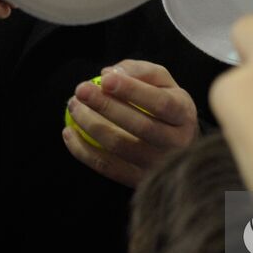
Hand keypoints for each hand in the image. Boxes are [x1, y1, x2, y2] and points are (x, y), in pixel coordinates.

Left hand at [62, 60, 198, 186]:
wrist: (180, 145)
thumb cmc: (166, 106)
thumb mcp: (164, 82)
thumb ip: (141, 71)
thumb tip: (110, 73)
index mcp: (184, 115)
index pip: (160, 103)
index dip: (132, 91)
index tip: (105, 79)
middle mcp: (176, 143)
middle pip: (140, 126)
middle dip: (106, 106)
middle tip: (80, 90)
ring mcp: (158, 165)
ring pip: (120, 147)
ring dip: (90, 125)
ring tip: (73, 106)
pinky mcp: (138, 181)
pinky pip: (107, 168)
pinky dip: (83, 151)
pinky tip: (69, 133)